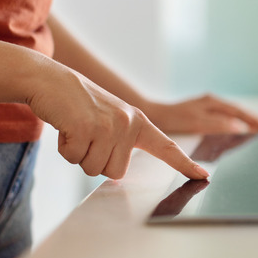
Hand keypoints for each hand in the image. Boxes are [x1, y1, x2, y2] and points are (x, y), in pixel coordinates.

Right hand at [28, 65, 208, 179]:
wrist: (53, 81)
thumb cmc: (82, 106)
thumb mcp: (112, 119)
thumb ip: (123, 141)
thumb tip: (119, 172)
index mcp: (139, 122)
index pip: (167, 147)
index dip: (184, 164)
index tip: (204, 176)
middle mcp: (129, 123)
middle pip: (115, 172)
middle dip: (96, 160)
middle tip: (88, 134)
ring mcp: (109, 125)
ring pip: (94, 169)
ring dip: (80, 155)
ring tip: (78, 129)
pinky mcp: (86, 128)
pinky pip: (74, 159)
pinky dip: (65, 149)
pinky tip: (67, 128)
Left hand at [141, 94, 257, 134]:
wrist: (151, 116)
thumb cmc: (171, 119)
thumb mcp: (196, 122)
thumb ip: (217, 124)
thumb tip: (239, 126)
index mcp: (212, 102)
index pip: (239, 112)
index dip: (254, 120)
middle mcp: (211, 102)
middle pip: (238, 112)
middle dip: (253, 120)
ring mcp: (206, 107)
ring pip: (231, 114)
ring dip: (244, 121)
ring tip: (256, 129)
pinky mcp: (200, 114)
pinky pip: (223, 118)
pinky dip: (233, 123)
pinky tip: (235, 130)